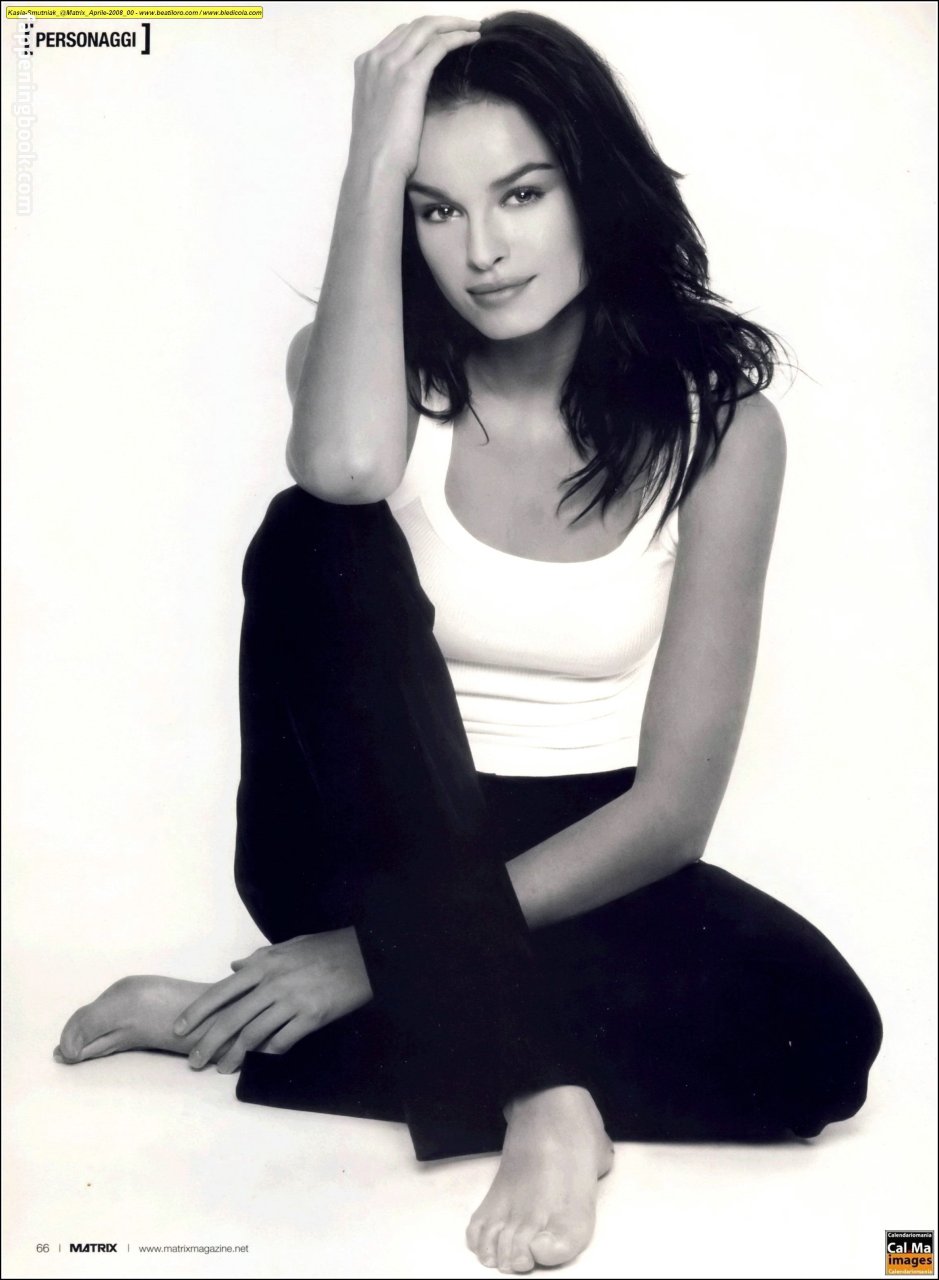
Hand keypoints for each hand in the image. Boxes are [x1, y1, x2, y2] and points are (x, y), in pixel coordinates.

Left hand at [173, 928, 373, 1073]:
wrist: (364, 954)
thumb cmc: (327, 948)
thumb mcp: (290, 946)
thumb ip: (260, 957)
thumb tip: (235, 966)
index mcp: (265, 964)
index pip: (221, 991)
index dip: (197, 1012)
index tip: (180, 1029)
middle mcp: (274, 983)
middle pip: (231, 1019)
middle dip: (208, 1043)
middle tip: (195, 1061)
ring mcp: (293, 1001)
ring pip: (253, 1035)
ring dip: (234, 1056)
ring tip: (222, 1068)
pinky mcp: (311, 1016)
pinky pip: (282, 1041)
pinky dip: (268, 1054)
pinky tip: (260, 1061)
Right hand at [350, 15, 480, 180]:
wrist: (374, 166)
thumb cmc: (379, 150)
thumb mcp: (380, 112)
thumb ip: (391, 92)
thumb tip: (412, 93)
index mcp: (366, 65)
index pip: (400, 35)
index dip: (425, 32)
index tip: (444, 36)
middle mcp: (376, 58)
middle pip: (415, 25)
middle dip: (443, 22)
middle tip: (466, 25)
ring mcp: (391, 64)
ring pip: (428, 28)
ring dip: (454, 24)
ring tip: (473, 28)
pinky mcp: (410, 75)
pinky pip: (439, 44)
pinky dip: (458, 37)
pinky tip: (473, 38)